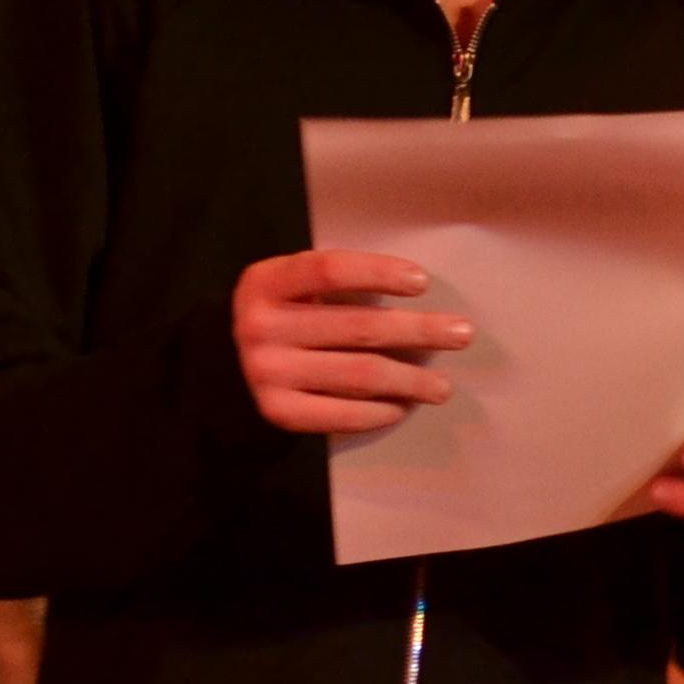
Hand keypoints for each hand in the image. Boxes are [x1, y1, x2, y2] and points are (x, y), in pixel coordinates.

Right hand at [231, 247, 471, 434]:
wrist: (222, 368)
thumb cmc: (279, 317)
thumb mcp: (290, 288)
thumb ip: (333, 283)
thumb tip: (414, 291)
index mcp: (265, 282)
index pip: (329, 269)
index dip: (379, 272)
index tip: (422, 282)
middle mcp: (260, 326)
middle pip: (358, 326)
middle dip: (419, 330)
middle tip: (461, 333)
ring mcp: (267, 372)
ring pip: (360, 374)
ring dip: (411, 379)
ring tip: (442, 386)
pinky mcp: (277, 411)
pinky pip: (343, 414)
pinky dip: (380, 411)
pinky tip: (402, 406)